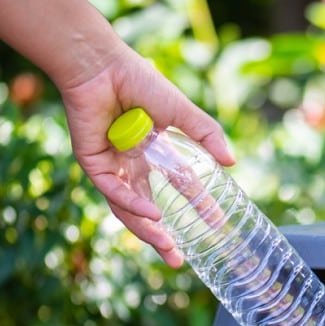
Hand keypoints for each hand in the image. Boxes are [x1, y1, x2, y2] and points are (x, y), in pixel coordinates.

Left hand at [58, 42, 234, 267]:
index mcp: (152, 151)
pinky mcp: (92, 163)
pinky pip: (112, 191)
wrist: (102, 65)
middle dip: (162, 235)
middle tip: (179, 260)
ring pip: (127, 208)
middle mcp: (130, 163)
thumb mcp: (180, 112)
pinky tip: (152, 214)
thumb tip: (232, 162)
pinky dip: (133, 204)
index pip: (177, 186)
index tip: (215, 223)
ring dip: (147, 230)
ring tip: (168, 248)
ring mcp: (111, 166)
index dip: (196, 205)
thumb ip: (205, 135)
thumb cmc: (138, 81)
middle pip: (147, 208)